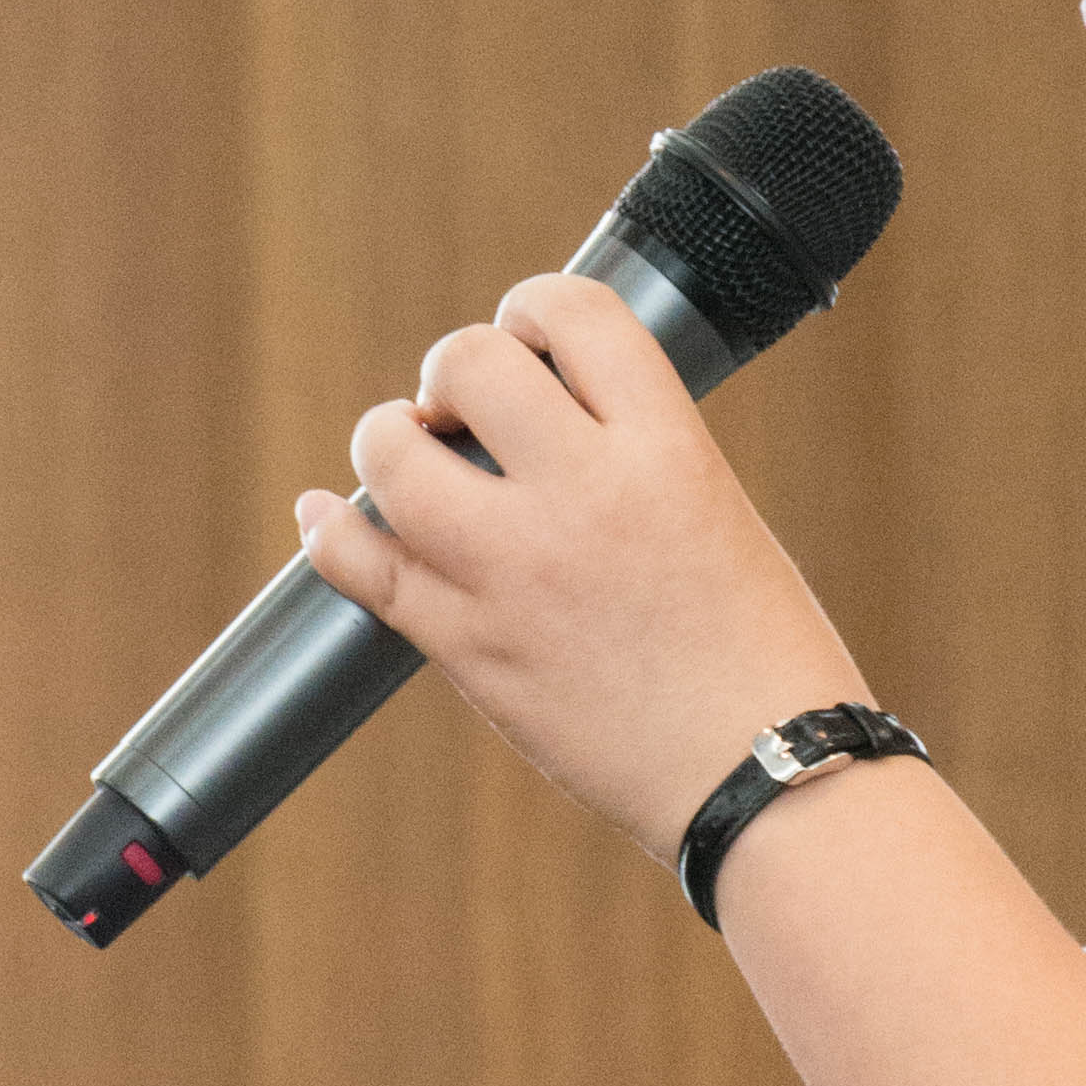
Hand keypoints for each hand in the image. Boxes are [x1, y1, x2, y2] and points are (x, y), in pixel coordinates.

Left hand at [296, 273, 865, 862]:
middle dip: (453, 372)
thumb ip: (631, 458)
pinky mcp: (470, 648)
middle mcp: (584, 493)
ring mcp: (516, 571)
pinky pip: (364, 569)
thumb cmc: (761, 655)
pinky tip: (324, 517)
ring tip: (410, 458)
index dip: (533, 308)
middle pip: (468, 365)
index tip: (525, 336)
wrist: (761, 777)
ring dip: (388, 441)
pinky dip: (330, 533)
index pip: (576, 313)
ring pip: (392, 457)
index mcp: (668, 448)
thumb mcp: (717, 512)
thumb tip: (539, 424)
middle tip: (461, 411)